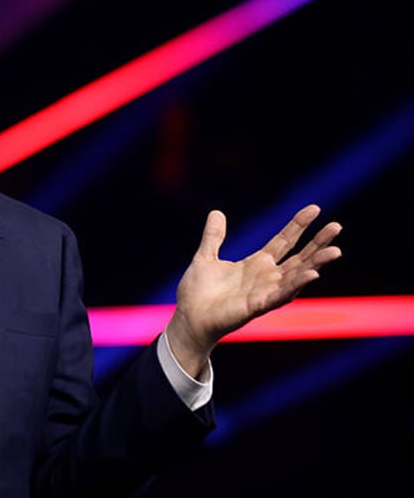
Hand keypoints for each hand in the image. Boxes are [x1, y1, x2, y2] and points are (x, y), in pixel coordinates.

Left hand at [166, 204, 342, 377]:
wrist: (188, 317)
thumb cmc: (197, 292)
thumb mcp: (205, 257)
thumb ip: (214, 237)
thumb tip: (216, 212)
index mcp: (256, 264)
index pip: (284, 241)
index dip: (298, 225)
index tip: (315, 208)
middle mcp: (266, 277)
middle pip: (299, 257)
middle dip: (317, 242)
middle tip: (337, 226)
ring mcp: (264, 292)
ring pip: (297, 276)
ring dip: (316, 264)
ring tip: (335, 250)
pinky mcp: (257, 306)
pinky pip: (280, 295)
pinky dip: (295, 284)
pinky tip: (311, 274)